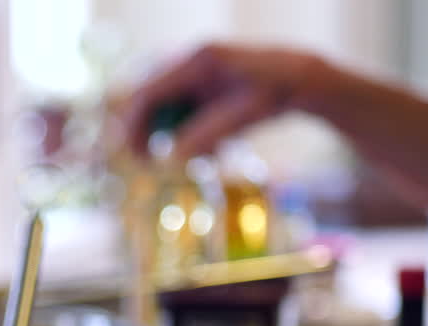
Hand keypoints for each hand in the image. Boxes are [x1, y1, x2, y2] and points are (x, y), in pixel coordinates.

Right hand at [122, 45, 326, 160]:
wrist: (298, 77)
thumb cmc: (274, 92)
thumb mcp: (242, 117)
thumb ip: (205, 135)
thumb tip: (169, 158)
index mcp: (197, 61)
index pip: (149, 92)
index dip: (133, 123)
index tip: (129, 153)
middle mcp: (189, 63)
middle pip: (149, 99)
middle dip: (144, 132)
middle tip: (146, 162)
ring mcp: (194, 74)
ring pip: (165, 109)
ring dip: (170, 135)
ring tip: (199, 156)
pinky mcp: (201, 87)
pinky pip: (182, 113)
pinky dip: (189, 133)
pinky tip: (214, 148)